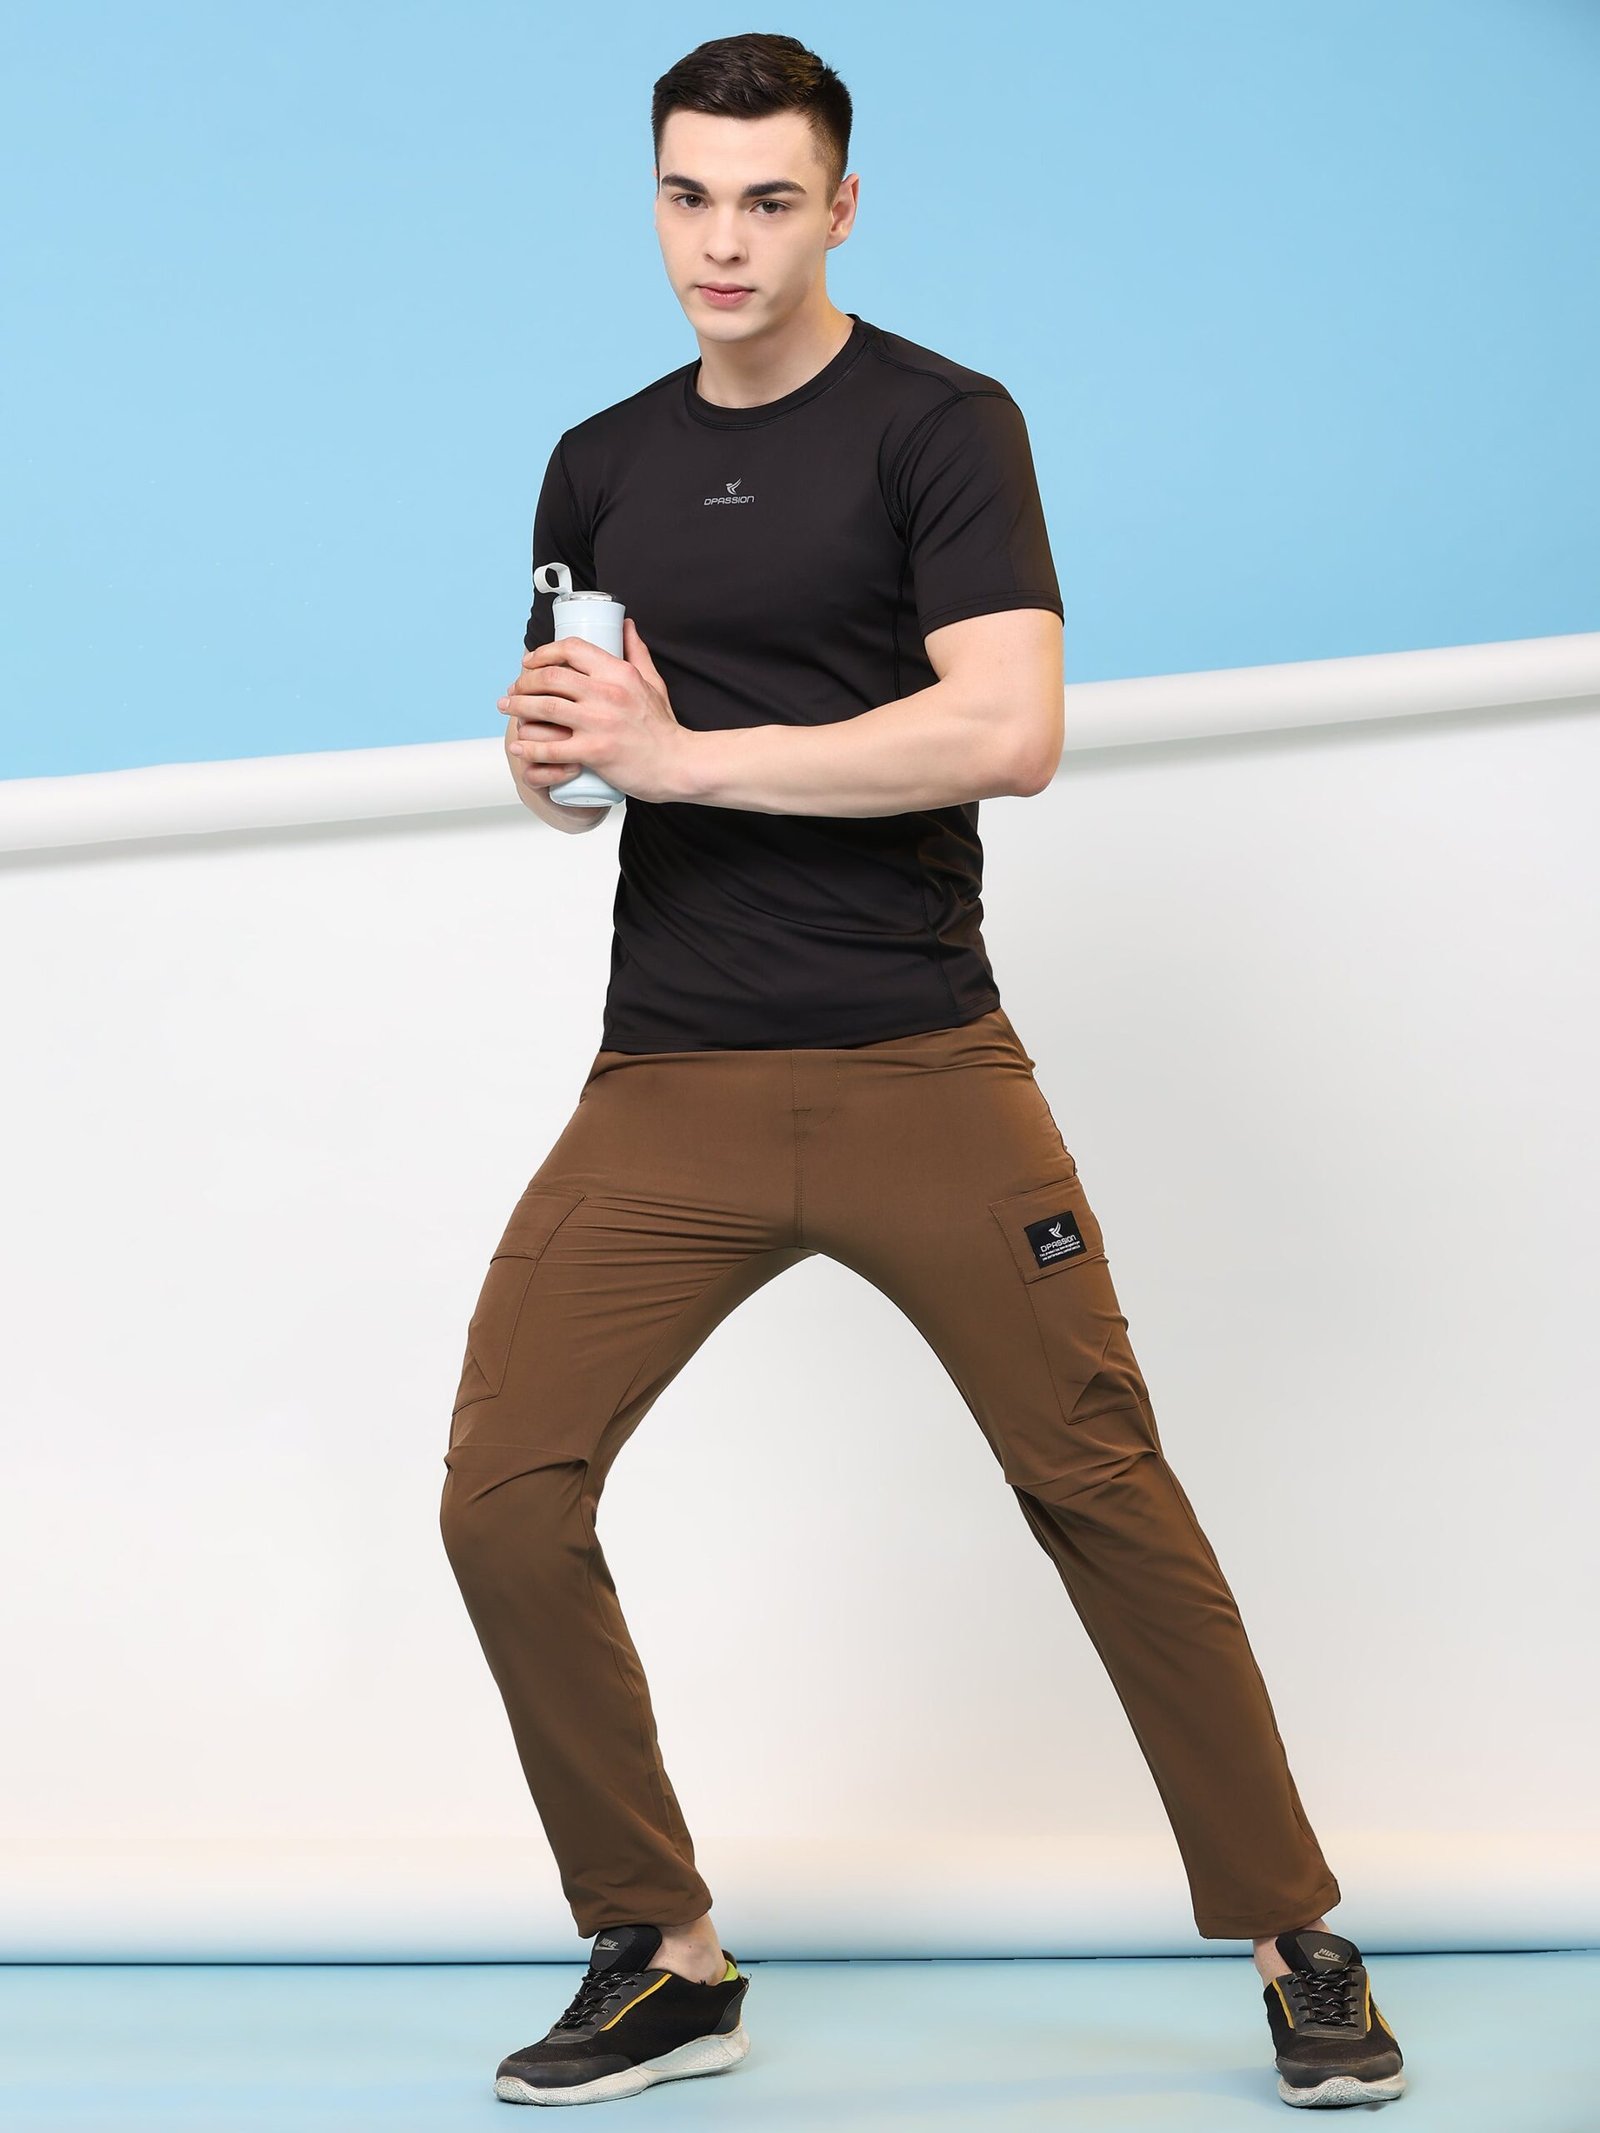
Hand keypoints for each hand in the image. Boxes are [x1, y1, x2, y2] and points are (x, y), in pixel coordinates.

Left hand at [499, 619, 690, 804]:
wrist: (677, 764)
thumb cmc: (663, 727)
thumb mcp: (653, 682)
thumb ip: (637, 652)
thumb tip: (626, 625)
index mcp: (618, 672)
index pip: (571, 649)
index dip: (543, 652)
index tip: (529, 662)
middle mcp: (607, 693)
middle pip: (550, 677)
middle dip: (523, 681)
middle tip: (514, 688)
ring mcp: (599, 723)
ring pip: (544, 707)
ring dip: (518, 707)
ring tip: (507, 708)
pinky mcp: (594, 752)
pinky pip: (551, 748)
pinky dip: (529, 748)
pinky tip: (518, 747)